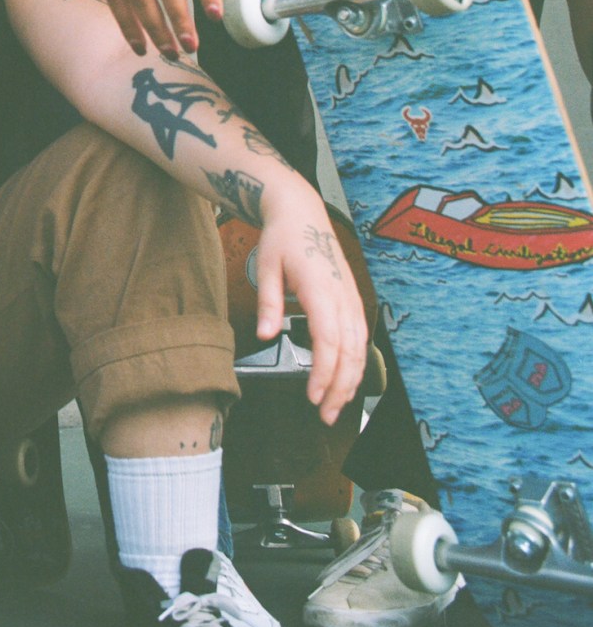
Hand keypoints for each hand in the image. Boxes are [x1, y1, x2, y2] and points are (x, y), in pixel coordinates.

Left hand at [254, 192, 367, 425]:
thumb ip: (268, 302)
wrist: (301, 211)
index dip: (325, 374)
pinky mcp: (354, 299)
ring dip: (351, 380)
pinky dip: (357, 362)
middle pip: (350, 352)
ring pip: (360, 348)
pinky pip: (361, 337)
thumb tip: (265, 335)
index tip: (315, 397)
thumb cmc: (282, 237)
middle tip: (327, 415)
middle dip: (341, 388)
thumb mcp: (266, 266)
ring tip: (337, 405)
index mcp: (321, 289)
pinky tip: (348, 379)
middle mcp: (343, 297)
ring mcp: (352, 298)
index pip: (329, 342)